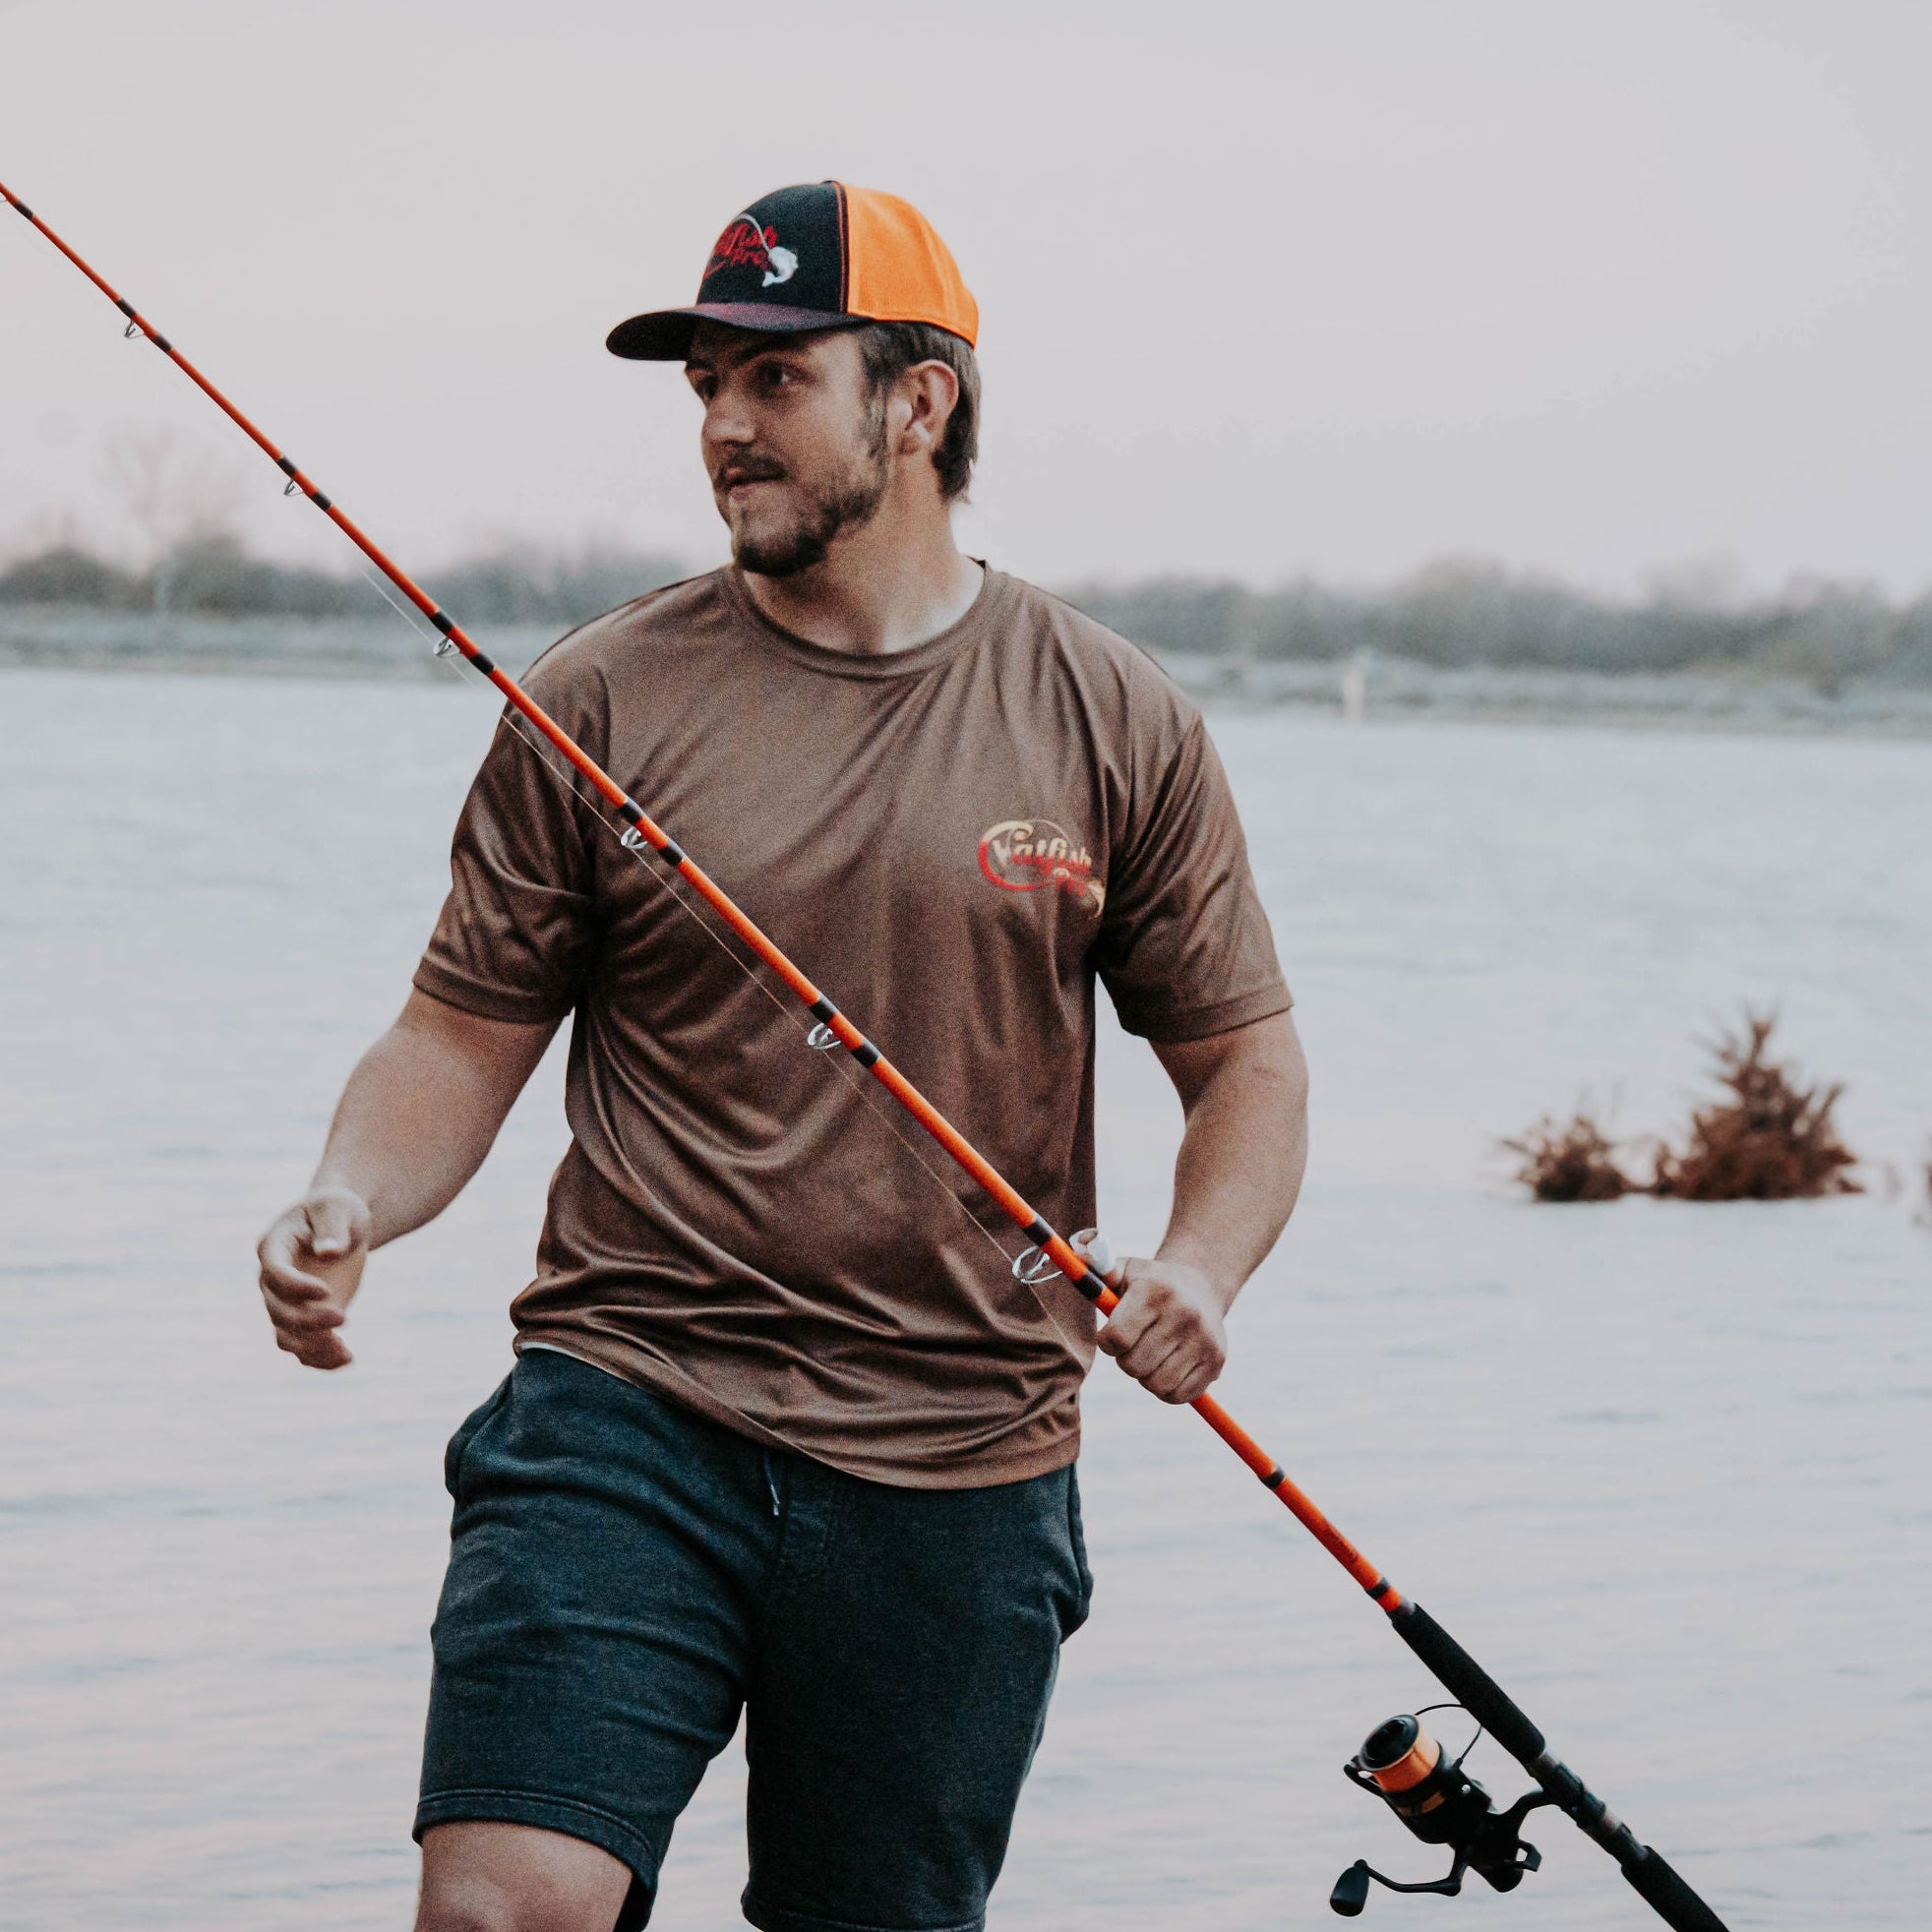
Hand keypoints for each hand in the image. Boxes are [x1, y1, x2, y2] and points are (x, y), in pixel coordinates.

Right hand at [255, 1187, 370, 1369]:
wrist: (341, 1225)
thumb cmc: (337, 1209)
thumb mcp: (338, 1208)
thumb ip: (332, 1228)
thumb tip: (328, 1253)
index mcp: (273, 1247)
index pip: (275, 1274)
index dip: (296, 1287)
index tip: (327, 1292)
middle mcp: (271, 1280)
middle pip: (278, 1310)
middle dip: (307, 1320)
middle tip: (343, 1319)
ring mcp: (285, 1302)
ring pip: (286, 1336)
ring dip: (312, 1348)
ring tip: (345, 1353)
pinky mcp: (303, 1318)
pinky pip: (302, 1347)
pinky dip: (320, 1359)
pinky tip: (347, 1359)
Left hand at [1094, 1256, 1228, 1404]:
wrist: (1201, 1288)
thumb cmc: (1149, 1283)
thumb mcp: (1124, 1269)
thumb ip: (1097, 1264)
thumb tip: (1078, 1252)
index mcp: (1156, 1290)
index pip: (1116, 1337)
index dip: (1106, 1342)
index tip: (1110, 1335)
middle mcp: (1185, 1314)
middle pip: (1133, 1365)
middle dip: (1125, 1359)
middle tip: (1133, 1343)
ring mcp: (1204, 1339)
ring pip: (1155, 1384)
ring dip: (1145, 1375)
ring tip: (1151, 1354)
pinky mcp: (1216, 1362)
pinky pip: (1176, 1396)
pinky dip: (1165, 1389)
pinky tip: (1168, 1366)